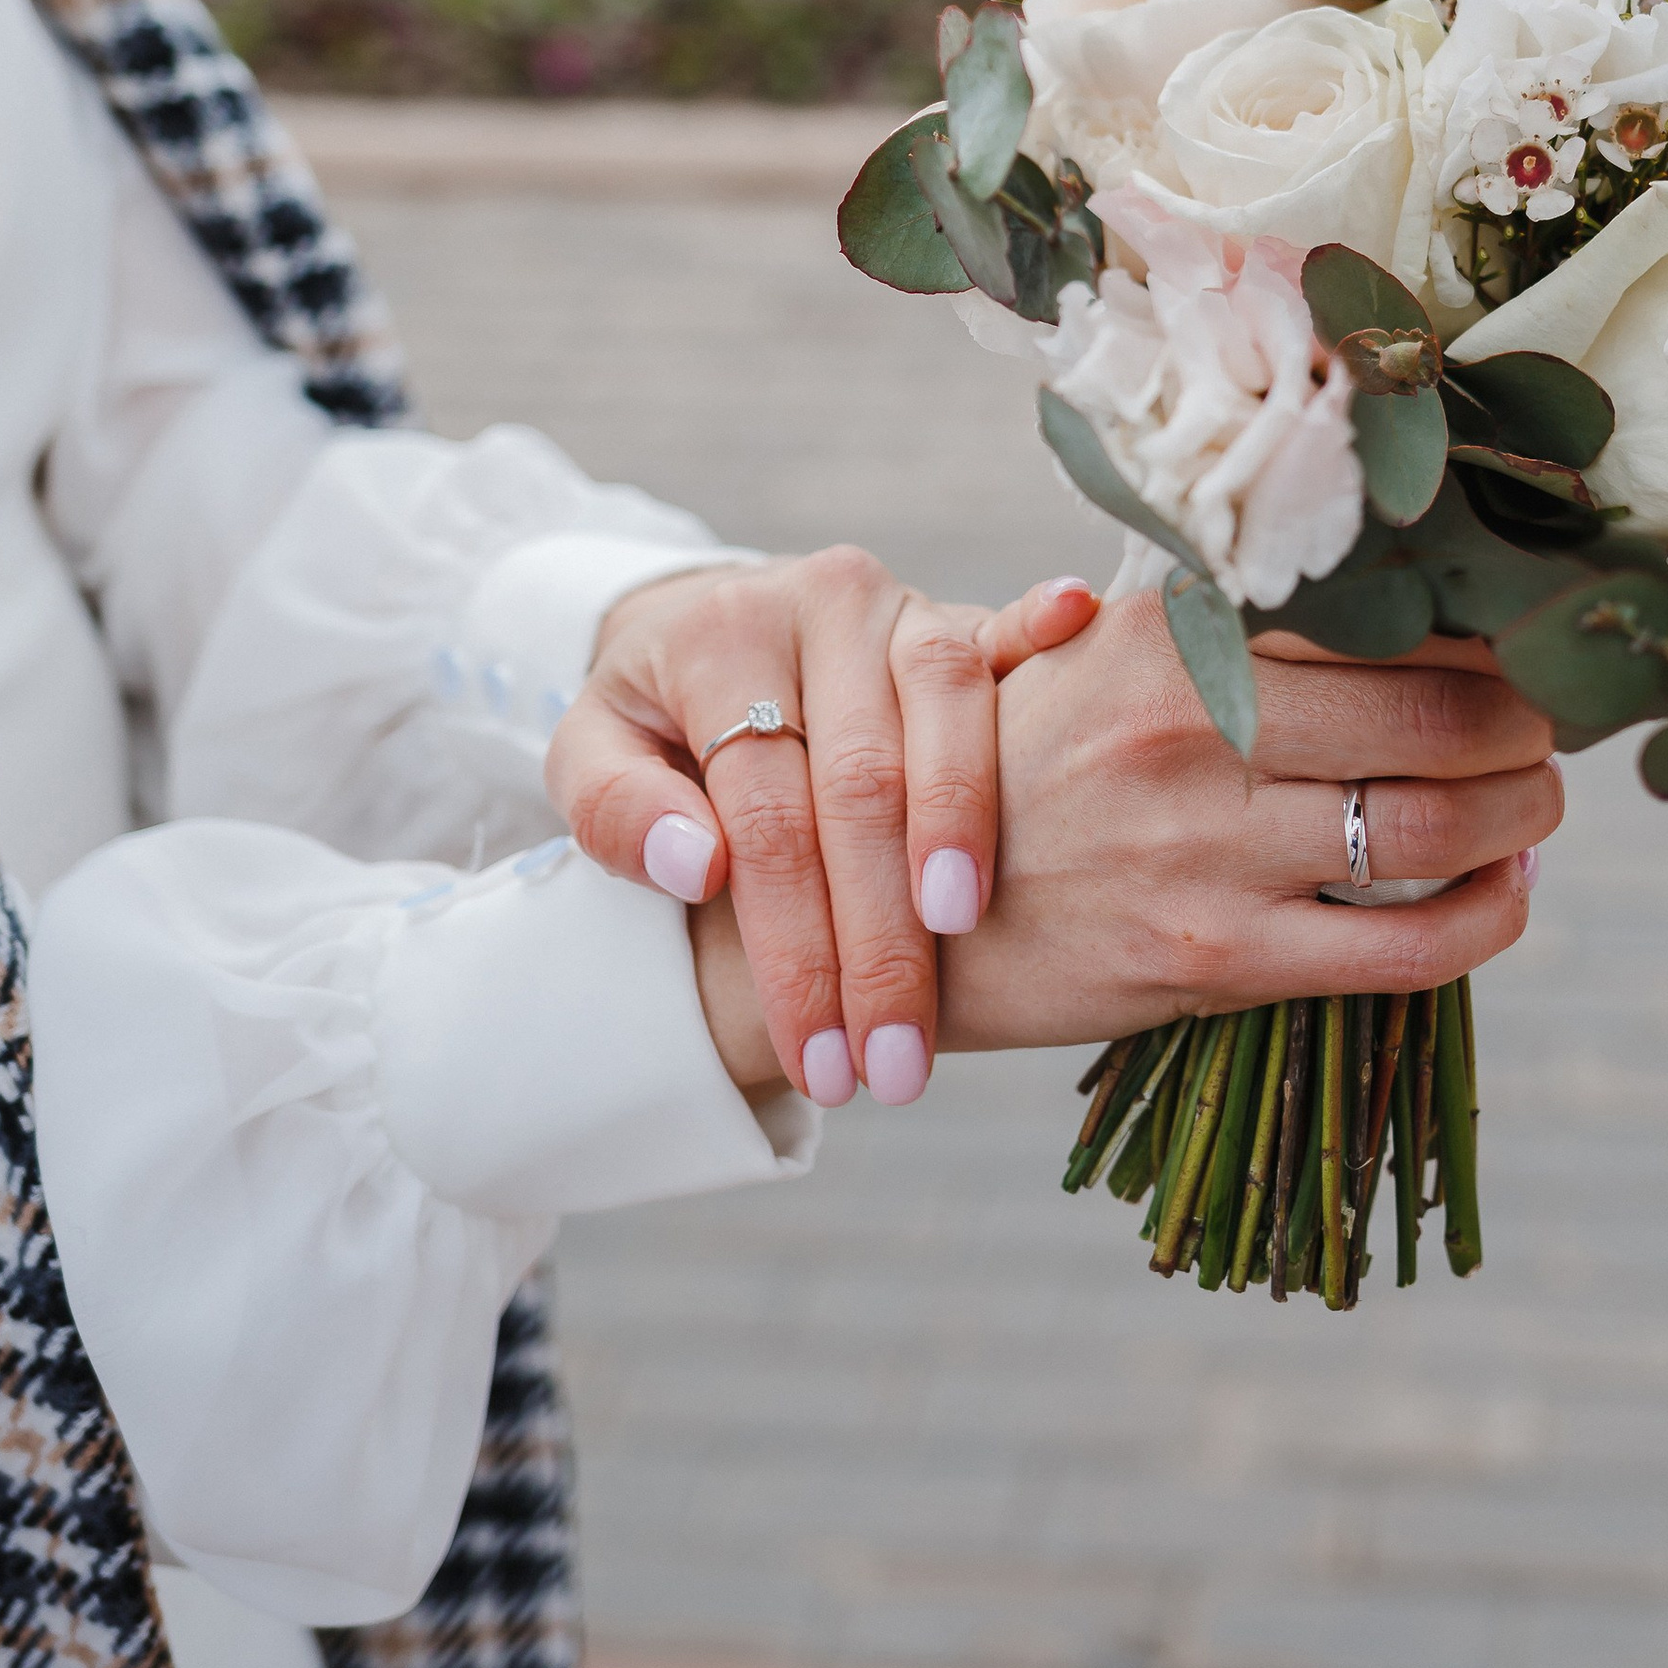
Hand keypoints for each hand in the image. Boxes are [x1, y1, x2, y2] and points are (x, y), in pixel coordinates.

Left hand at [547, 554, 1097, 1110]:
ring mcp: (901, 604)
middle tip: (896, 1064)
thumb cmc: (655, 719)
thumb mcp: (592, 753)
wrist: (704, 623)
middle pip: (863, 782)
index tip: (820, 1060)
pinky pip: (1007, 630)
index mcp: (722, 637)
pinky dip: (1042, 634)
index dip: (796, 946)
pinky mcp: (961, 612)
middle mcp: (821, 603)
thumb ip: (615, 809)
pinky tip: (1076, 635)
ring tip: (963, 939)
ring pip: (949, 711)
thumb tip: (700, 868)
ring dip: (964, 833)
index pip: (768, 814)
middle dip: (884, 939)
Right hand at [935, 600, 1560, 1053]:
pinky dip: (1491, 917)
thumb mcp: (1080, 655)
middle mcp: (1194, 731)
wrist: (900, 918)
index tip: (1519, 639)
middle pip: (1439, 716)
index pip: (1378, 615)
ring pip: (1441, 825)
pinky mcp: (1218, 960)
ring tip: (1538, 803)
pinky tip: (1509, 892)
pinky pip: (1406, 947)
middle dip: (1529, 722)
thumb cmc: (1015, 773)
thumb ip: (1207, 622)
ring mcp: (1208, 852)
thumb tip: (1365, 578)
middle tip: (1548, 726)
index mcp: (1170, 637)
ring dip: (1526, 813)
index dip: (1480, 629)